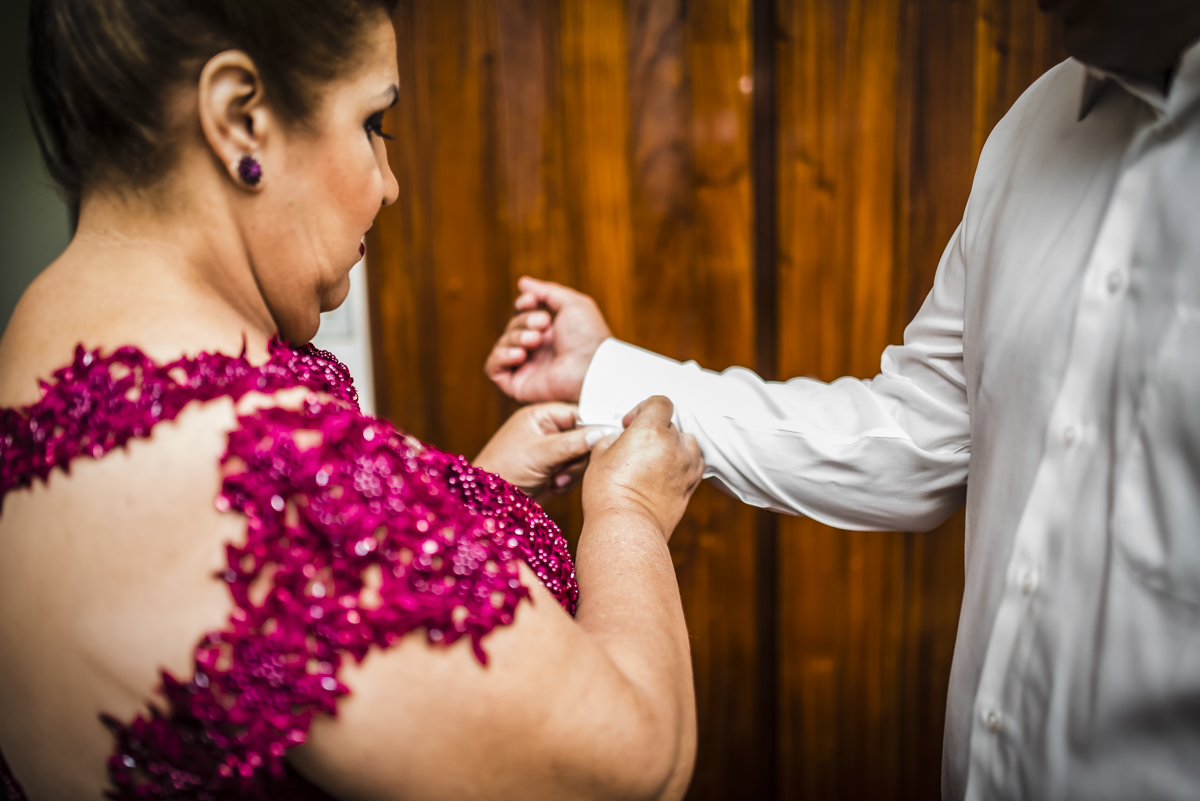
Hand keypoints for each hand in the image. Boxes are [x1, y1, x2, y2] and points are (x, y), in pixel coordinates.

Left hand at [473, 403, 599, 498]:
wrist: (489, 502)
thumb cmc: (504, 470)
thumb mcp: (541, 453)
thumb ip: (573, 443)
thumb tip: (601, 434)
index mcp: (540, 416)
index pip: (578, 413)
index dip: (593, 427)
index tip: (605, 440)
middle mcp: (547, 430)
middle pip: (584, 437)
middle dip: (578, 457)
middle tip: (566, 469)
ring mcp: (550, 451)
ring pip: (581, 457)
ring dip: (573, 472)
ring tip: (556, 480)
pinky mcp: (552, 470)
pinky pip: (575, 472)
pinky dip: (568, 481)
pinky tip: (553, 486)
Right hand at [485, 277, 612, 403]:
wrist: (591, 368)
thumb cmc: (588, 337)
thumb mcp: (572, 303)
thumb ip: (546, 291)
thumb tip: (523, 283)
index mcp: (550, 334)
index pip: (522, 315)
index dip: (522, 305)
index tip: (530, 301)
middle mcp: (538, 352)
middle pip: (512, 327)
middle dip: (522, 321)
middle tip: (543, 323)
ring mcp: (527, 369)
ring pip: (502, 345)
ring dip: (515, 337)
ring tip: (535, 340)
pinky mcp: (517, 386)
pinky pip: (492, 367)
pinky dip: (501, 356)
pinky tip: (519, 354)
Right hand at [583, 397, 704, 540]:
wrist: (626, 529)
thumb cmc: (608, 493)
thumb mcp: (599, 456)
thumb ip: (613, 439)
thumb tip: (620, 439)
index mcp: (652, 430)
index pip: (660, 403)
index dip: (643, 409)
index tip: (630, 424)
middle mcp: (675, 445)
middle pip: (670, 424)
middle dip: (654, 431)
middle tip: (635, 447)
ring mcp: (687, 466)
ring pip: (687, 443)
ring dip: (673, 445)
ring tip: (654, 459)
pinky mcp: (691, 486)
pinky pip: (693, 464)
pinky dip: (683, 464)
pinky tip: (665, 474)